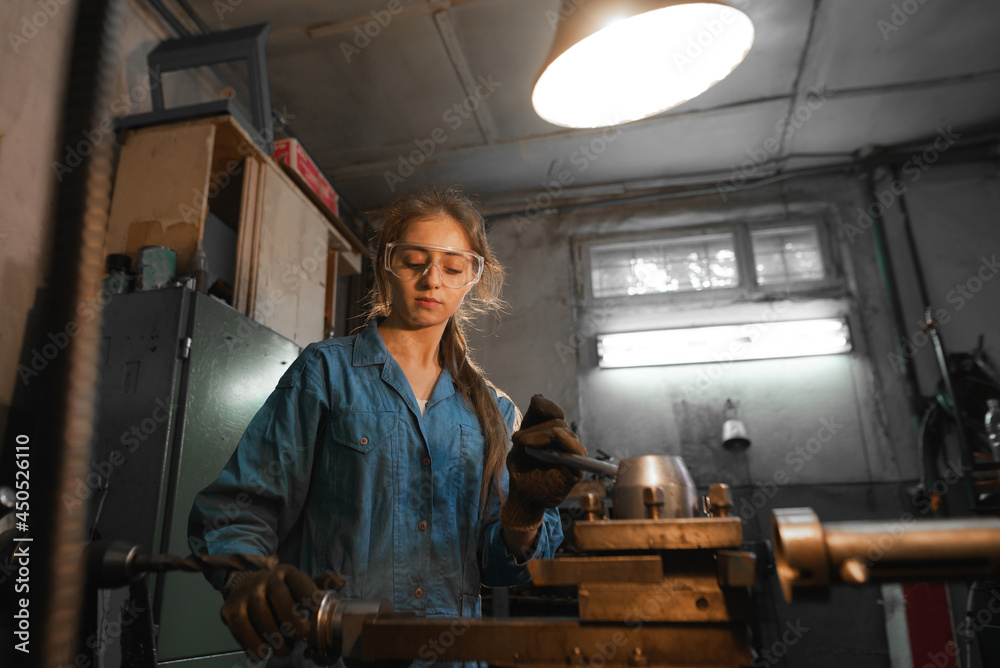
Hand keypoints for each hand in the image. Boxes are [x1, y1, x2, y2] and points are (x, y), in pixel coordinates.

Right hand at [220, 558, 344, 660]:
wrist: (245, 585)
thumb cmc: (281, 590)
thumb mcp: (300, 584)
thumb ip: (320, 584)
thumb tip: (341, 582)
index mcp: (287, 573)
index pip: (299, 582)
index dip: (309, 595)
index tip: (316, 610)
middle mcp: (265, 580)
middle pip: (280, 599)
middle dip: (292, 621)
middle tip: (300, 635)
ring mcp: (246, 594)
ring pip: (261, 617)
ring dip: (275, 639)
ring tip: (284, 649)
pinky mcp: (230, 610)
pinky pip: (242, 630)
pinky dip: (253, 645)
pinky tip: (262, 652)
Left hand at [500, 394, 586, 531]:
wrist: (522, 495)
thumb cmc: (521, 469)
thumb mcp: (521, 442)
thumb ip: (531, 421)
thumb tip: (539, 396)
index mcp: (551, 432)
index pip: (553, 411)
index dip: (547, 407)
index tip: (536, 405)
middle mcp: (564, 441)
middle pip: (556, 422)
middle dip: (535, 429)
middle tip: (517, 441)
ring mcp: (571, 454)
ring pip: (564, 433)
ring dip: (541, 436)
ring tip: (523, 447)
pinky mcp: (576, 469)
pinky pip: (577, 451)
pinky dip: (568, 441)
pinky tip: (557, 437)